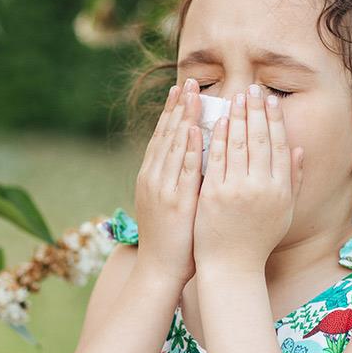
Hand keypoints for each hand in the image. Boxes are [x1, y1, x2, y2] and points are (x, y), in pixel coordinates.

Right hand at [133, 78, 202, 286]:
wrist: (160, 270)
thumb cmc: (174, 240)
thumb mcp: (174, 204)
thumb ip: (182, 180)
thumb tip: (199, 157)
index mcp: (153, 178)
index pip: (163, 138)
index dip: (172, 113)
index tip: (182, 91)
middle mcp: (153, 179)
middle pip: (165, 136)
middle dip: (177, 108)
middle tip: (188, 82)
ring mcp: (162, 189)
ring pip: (171, 146)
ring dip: (182, 118)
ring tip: (192, 94)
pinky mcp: (173, 202)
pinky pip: (181, 169)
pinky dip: (186, 148)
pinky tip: (192, 129)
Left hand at [193, 84, 304, 275]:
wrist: (231, 265)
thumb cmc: (258, 239)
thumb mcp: (284, 211)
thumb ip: (294, 179)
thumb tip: (301, 149)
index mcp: (281, 190)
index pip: (281, 146)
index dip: (276, 120)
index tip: (271, 100)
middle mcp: (262, 188)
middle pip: (261, 140)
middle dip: (257, 110)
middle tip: (252, 88)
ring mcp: (237, 190)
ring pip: (238, 144)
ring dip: (237, 117)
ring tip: (235, 97)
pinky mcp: (213, 194)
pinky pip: (216, 159)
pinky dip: (217, 138)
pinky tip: (216, 120)